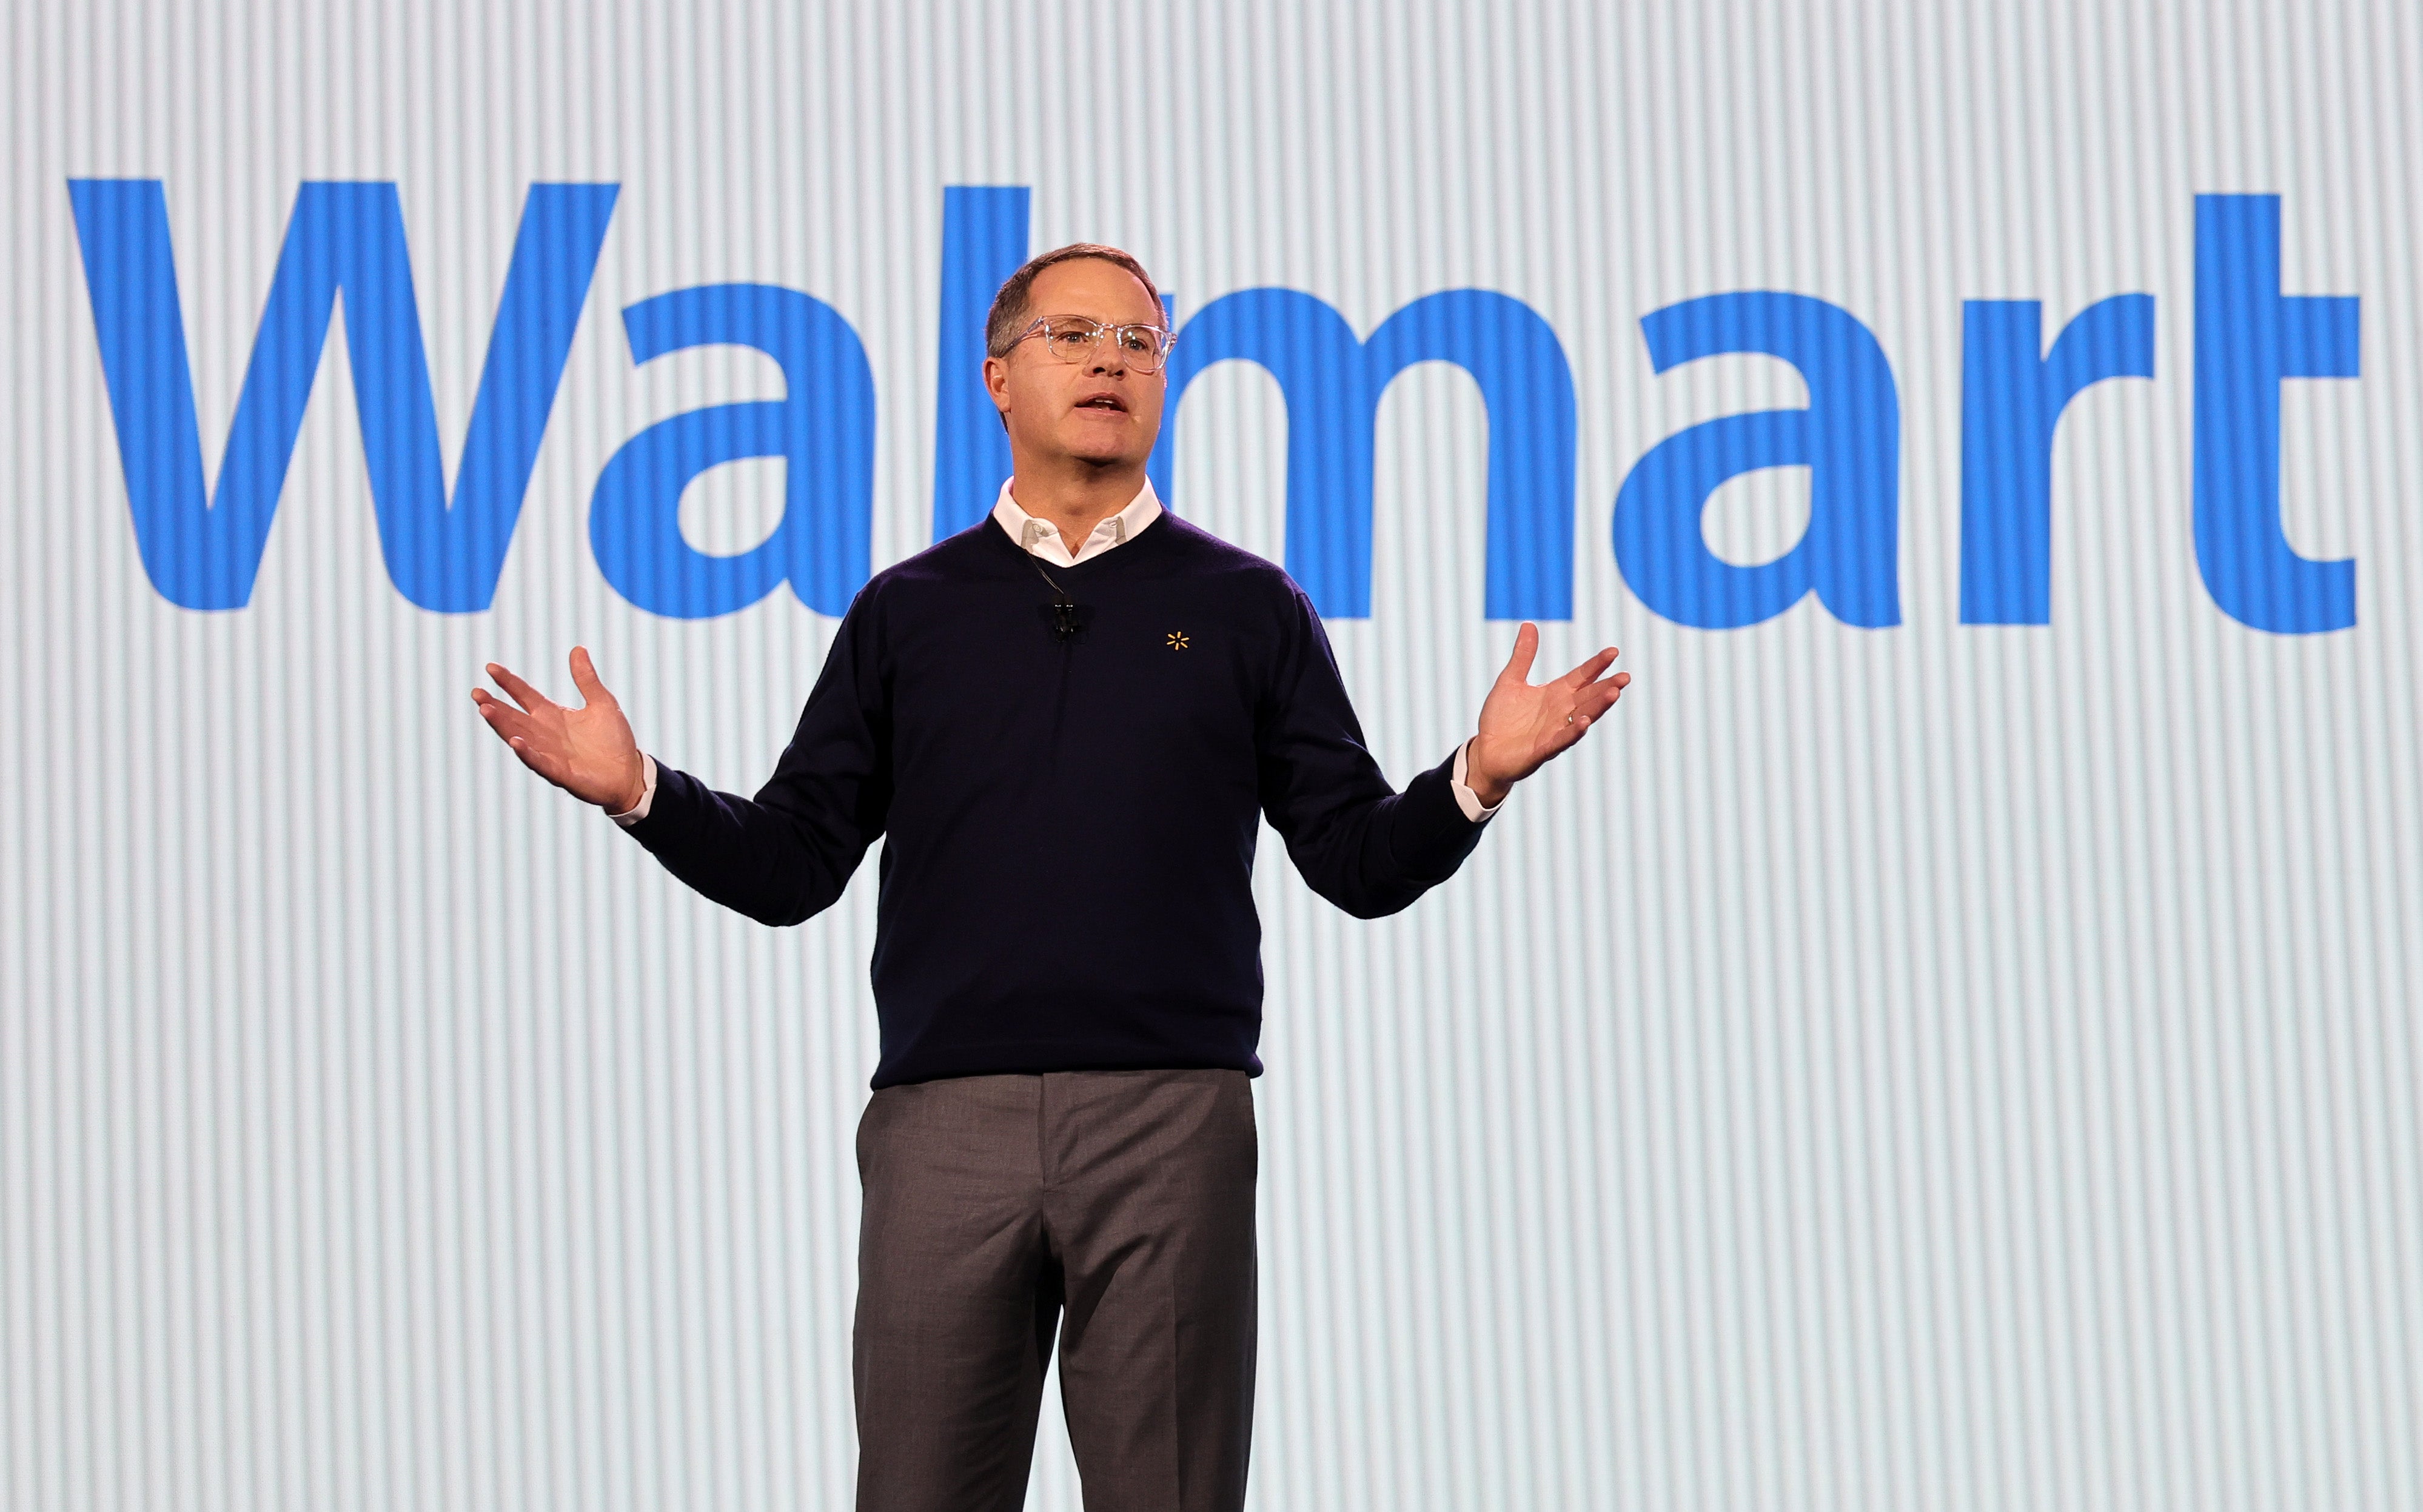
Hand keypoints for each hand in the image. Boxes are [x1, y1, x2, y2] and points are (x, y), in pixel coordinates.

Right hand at [471, 647, 647, 811]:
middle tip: (476, 692)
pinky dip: (527, 753)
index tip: (490, 667)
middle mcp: (545, 734)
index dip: (508, 682)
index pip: (524, 695)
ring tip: (485, 710)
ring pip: (519, 737)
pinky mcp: (560, 773)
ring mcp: (550, 754)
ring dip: (502, 725)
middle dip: (495, 706)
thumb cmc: (613, 739)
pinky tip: (515, 742)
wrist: (629, 772)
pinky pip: (539, 762)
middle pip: (513, 717)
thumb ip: (586, 679)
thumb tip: (578, 648)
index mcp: (552, 715)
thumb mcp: (602, 703)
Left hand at [1465, 622, 1629, 805]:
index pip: (1581, 676)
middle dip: (1607, 687)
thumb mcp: (1510, 681)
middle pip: (1589, 697)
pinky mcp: (1543, 750)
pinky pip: (1561, 740)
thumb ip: (1523, 656)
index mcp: (1555, 694)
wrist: (1485, 750)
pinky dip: (1573, 732)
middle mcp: (1560, 712)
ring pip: (1582, 718)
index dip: (1597, 665)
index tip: (1613, 651)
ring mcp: (1555, 732)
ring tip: (1613, 694)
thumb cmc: (1500, 718)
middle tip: (1624, 677)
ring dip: (1597, 707)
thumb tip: (1529, 624)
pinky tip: (1584, 722)